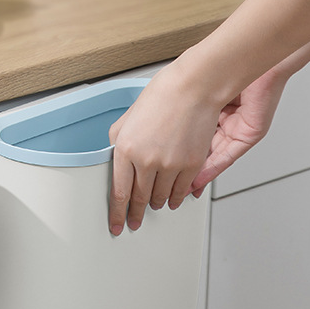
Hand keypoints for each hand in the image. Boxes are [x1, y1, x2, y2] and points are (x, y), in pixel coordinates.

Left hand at [108, 65, 287, 234]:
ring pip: (160, 197)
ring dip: (155, 203)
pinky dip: (175, 198)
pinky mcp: (192, 164)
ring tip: (151, 206)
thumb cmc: (163, 95)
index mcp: (126, 149)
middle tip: (133, 221)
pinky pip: (182, 191)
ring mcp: (171, 165)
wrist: (195, 85)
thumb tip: (114, 157)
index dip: (116, 212)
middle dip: (134, 213)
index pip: (119, 192)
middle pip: (138, 198)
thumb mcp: (129, 117)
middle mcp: (147, 160)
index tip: (115, 224)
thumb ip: (119, 140)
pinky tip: (171, 199)